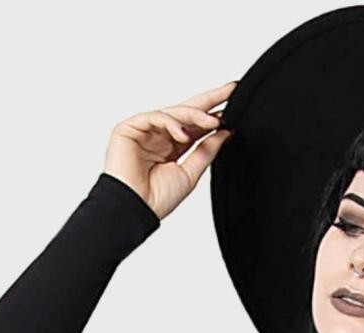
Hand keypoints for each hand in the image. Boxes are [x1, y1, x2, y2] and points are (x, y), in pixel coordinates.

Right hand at [103, 79, 237, 220]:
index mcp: (173, 147)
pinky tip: (183, 134)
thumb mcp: (191, 173)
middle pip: (186, 111)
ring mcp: (145, 130)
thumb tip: (224, 133)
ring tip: (213, 122)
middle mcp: (160, 136)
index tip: (234, 105)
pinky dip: (171, 123)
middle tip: (230, 92)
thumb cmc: (156, 199)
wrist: (136, 209)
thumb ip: (206, 151)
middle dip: (209, 100)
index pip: (196, 125)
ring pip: (174, 112)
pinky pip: (155, 117)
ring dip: (195, 115)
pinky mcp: (130, 128)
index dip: (213, 115)